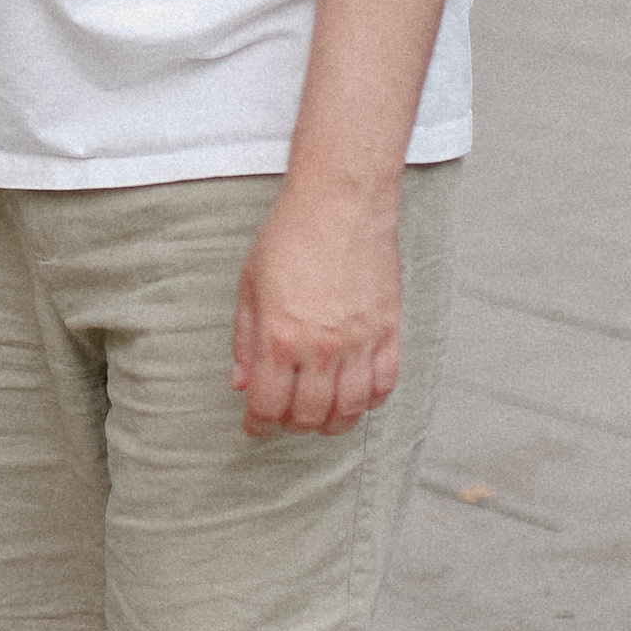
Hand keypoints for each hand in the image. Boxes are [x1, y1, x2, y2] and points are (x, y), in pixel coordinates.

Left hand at [230, 188, 401, 438]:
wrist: (340, 203)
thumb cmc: (289, 237)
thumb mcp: (249, 286)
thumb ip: (245, 340)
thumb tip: (241, 383)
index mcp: (280, 337)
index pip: (269, 403)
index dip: (259, 423)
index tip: (254, 426)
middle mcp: (322, 347)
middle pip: (310, 414)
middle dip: (292, 425)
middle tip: (284, 420)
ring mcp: (360, 342)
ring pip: (350, 409)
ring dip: (332, 423)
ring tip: (319, 419)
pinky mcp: (389, 331)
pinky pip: (384, 385)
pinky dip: (369, 402)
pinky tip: (355, 399)